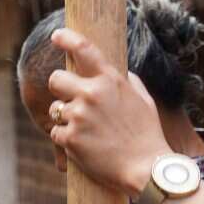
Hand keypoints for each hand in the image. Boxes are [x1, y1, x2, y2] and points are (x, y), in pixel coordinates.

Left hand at [47, 29, 170, 195]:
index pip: (84, 49)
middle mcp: (92, 93)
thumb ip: (125, 81)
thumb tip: (113, 71)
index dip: (67, 38)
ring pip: (55, 110)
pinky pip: (56, 133)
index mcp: (111, 80)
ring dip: (65, 119)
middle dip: (60, 89)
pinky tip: (85, 147)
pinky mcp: (70, 138)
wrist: (146, 168)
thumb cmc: (147, 134)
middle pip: (55, 79)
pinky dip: (66, 140)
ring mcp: (79, 116)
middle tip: (71, 100)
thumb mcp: (142, 99)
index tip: (56, 35)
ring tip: (88, 132)